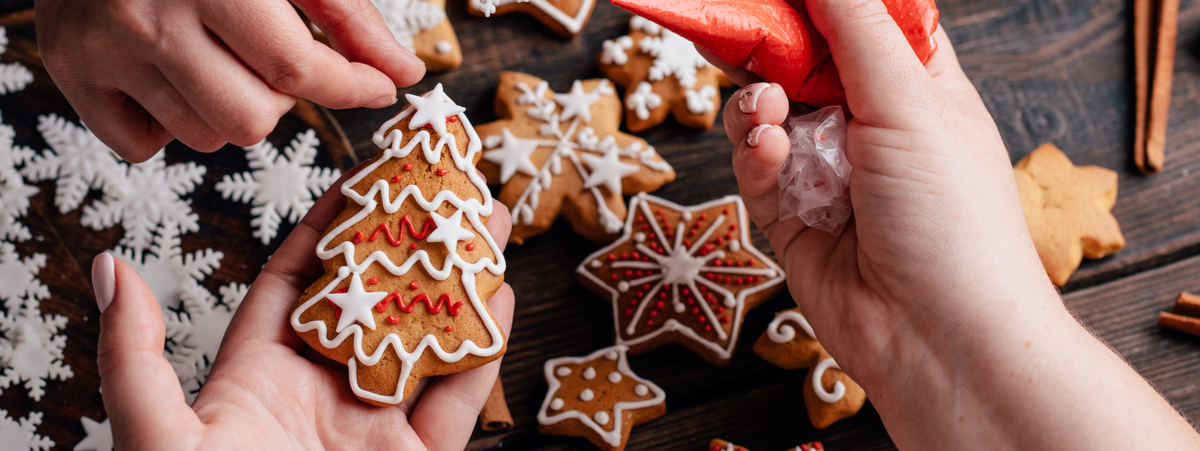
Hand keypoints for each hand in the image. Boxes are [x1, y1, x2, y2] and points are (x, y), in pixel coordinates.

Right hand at [36, 0, 424, 162]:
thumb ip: (346, 13)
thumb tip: (400, 74)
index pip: (294, 68)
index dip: (350, 85)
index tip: (376, 86)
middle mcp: (146, 15)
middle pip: (252, 119)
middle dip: (283, 99)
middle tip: (272, 58)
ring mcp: (101, 47)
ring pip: (205, 137)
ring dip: (231, 109)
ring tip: (220, 56)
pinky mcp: (68, 70)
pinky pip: (144, 146)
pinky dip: (169, 123)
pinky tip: (173, 74)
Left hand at [89, 169, 511, 449]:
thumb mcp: (159, 435)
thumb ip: (137, 356)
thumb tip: (110, 269)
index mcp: (258, 381)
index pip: (298, 285)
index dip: (329, 229)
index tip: (359, 177)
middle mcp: (323, 397)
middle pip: (375, 300)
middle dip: (409, 241)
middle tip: (441, 187)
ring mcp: (375, 430)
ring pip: (426, 338)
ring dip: (458, 279)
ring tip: (485, 222)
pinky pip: (457, 397)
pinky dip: (483, 346)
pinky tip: (500, 296)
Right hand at [712, 0, 1199, 447]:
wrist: (937, 338)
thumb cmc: (952, 219)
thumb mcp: (912, 103)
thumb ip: (856, 30)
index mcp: (918, 87)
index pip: (864, 21)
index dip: (821, 5)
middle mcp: (871, 124)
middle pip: (803, 61)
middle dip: (768, 46)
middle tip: (729, 25)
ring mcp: (829, 172)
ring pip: (767, 113)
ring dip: (758, 106)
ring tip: (766, 112)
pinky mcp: (792, 216)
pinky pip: (756, 168)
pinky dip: (757, 158)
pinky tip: (770, 156)